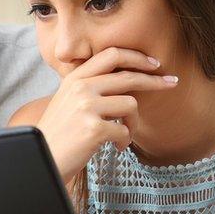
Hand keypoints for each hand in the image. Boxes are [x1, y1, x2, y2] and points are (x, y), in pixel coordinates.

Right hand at [37, 47, 176, 181]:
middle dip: (155, 80)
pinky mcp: (94, 128)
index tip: (154, 64)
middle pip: (128, 76)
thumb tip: (126, 78)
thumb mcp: (68, 100)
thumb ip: (90, 86)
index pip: (111, 55)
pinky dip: (125, 141)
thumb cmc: (58, 134)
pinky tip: (117, 147)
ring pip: (131, 104)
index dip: (137, 57)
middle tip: (171, 83)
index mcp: (74, 78)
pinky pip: (125, 130)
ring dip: (133, 123)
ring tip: (123, 136)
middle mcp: (80, 87)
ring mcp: (86, 107)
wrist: (43, 158)